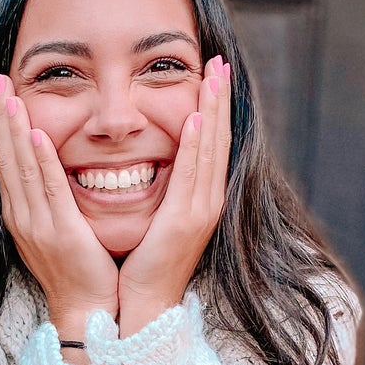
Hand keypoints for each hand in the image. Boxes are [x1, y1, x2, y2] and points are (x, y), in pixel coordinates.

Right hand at [0, 73, 119, 335]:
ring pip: (21, 166)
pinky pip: (48, 188)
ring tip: (6, 93)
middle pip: (5, 156)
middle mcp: (21, 216)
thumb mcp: (59, 229)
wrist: (88, 310)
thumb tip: (52, 169)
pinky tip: (35, 134)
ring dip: (12, 127)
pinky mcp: (60, 232)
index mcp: (21, 214)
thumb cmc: (81, 271)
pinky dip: (40, 160)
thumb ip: (53, 199)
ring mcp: (37, 224)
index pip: (5, 160)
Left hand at [116, 56, 230, 334]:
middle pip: (217, 139)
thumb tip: (156, 160)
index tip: (214, 74)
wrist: (143, 303)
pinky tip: (195, 121)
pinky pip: (191, 176)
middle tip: (220, 61)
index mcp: (199, 197)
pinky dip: (196, 147)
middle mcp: (207, 200)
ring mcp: (200, 210)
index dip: (214, 107)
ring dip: (212, 111)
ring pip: (210, 150)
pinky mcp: (185, 222)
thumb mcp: (157, 216)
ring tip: (214, 76)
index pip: (210, 142)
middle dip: (219, 99)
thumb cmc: (144, 263)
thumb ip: (162, 188)